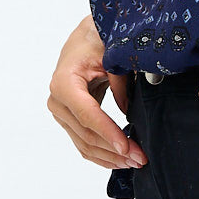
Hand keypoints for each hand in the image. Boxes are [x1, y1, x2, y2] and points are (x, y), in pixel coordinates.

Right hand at [47, 15, 147, 170]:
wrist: (85, 37)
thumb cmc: (96, 39)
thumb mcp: (111, 53)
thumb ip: (119, 78)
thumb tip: (127, 109)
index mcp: (64, 82)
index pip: (88, 115)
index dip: (109, 133)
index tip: (128, 147)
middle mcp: (57, 100)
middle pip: (86, 135)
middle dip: (114, 150)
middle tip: (140, 158)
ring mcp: (61, 112)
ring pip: (84, 144)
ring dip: (109, 157)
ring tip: (134, 162)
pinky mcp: (68, 119)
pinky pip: (83, 142)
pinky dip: (102, 153)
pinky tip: (119, 160)